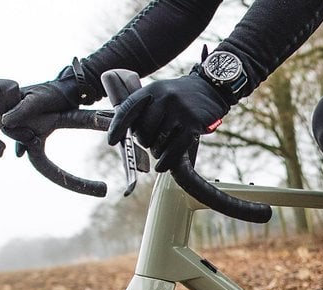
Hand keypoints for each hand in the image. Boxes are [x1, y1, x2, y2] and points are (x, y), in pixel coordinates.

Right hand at [0, 75, 82, 145]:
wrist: (71, 96)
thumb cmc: (53, 94)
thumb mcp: (37, 101)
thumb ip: (21, 110)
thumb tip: (4, 122)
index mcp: (10, 97)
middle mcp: (12, 107)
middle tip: (0, 150)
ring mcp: (21, 117)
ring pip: (9, 132)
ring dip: (9, 142)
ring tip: (6, 152)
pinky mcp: (30, 125)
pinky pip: (21, 137)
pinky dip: (20, 145)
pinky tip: (20, 154)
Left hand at [107, 73, 229, 171]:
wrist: (211, 89)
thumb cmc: (180, 97)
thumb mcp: (160, 93)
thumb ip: (143, 108)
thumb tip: (124, 133)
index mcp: (152, 90)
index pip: (128, 109)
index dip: (118, 126)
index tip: (112, 141)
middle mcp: (165, 98)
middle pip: (144, 130)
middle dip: (145, 141)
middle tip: (150, 142)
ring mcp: (180, 110)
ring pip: (159, 141)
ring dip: (157, 151)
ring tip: (160, 148)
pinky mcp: (193, 123)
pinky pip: (175, 148)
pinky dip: (166, 161)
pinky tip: (161, 166)